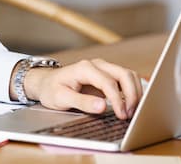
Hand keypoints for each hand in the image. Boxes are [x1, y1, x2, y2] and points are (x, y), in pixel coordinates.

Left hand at [21, 59, 142, 118]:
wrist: (45, 83)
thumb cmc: (51, 89)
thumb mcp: (61, 98)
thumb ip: (82, 102)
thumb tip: (102, 106)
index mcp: (84, 68)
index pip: (109, 82)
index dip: (118, 100)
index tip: (121, 115)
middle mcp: (96, 65)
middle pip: (124, 75)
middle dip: (132, 95)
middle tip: (130, 114)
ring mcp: (103, 68)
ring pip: (128, 75)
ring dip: (134, 92)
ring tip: (132, 112)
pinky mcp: (106, 75)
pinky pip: (125, 80)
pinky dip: (132, 91)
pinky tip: (131, 105)